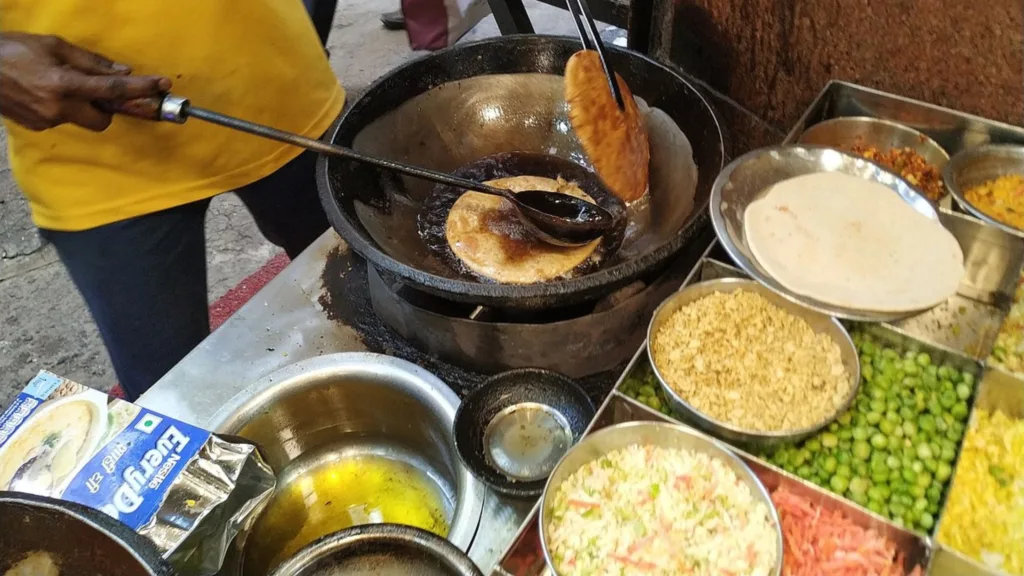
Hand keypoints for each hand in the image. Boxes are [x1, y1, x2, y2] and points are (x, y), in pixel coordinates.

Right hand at [0, 33, 171, 131]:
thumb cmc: (11, 51)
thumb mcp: (52, 45)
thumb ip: (90, 61)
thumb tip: (122, 72)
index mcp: (63, 84)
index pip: (113, 89)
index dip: (140, 88)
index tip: (161, 85)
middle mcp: (58, 108)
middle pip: (103, 119)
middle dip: (107, 107)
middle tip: (97, 90)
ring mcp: (46, 121)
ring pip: (82, 120)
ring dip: (82, 105)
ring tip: (59, 84)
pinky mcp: (36, 127)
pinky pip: (63, 120)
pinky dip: (63, 108)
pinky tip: (43, 92)